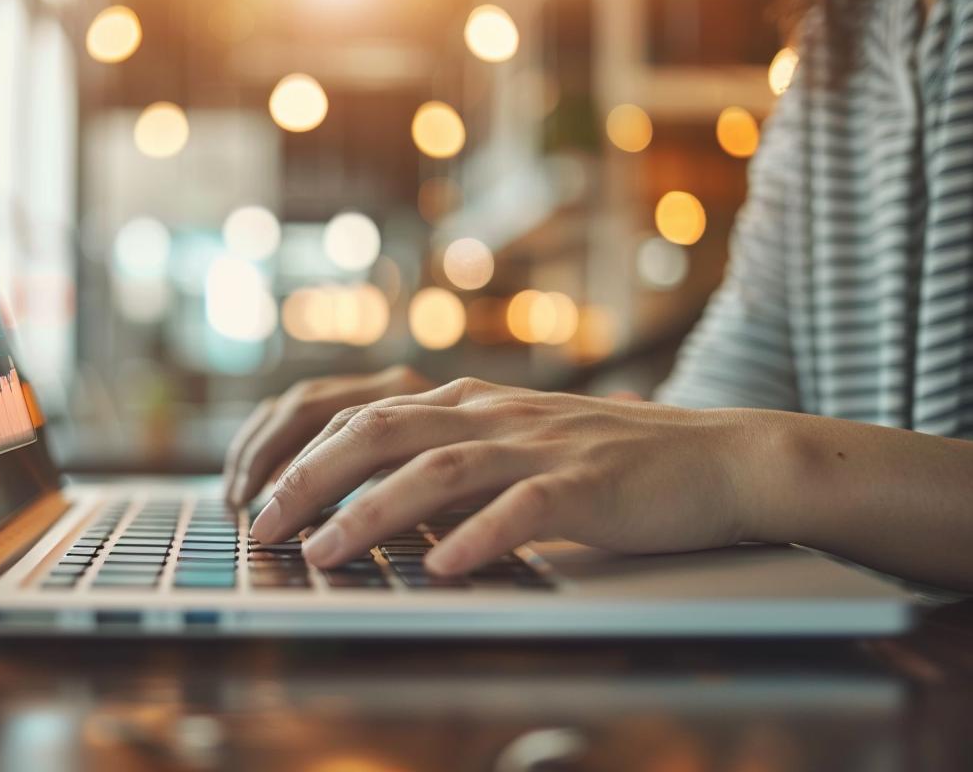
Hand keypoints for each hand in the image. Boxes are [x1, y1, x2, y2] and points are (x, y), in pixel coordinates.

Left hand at [248, 377, 756, 574]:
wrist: (717, 459)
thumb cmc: (609, 465)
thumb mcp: (515, 451)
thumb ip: (451, 467)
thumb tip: (370, 506)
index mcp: (470, 403)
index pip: (362, 415)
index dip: (299, 454)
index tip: (255, 497)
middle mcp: (493, 414)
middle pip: (379, 431)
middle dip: (308, 478)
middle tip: (261, 525)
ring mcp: (540, 446)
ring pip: (436, 469)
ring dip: (368, 512)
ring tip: (320, 553)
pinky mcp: (587, 485)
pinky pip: (523, 510)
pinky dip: (477, 539)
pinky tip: (443, 570)